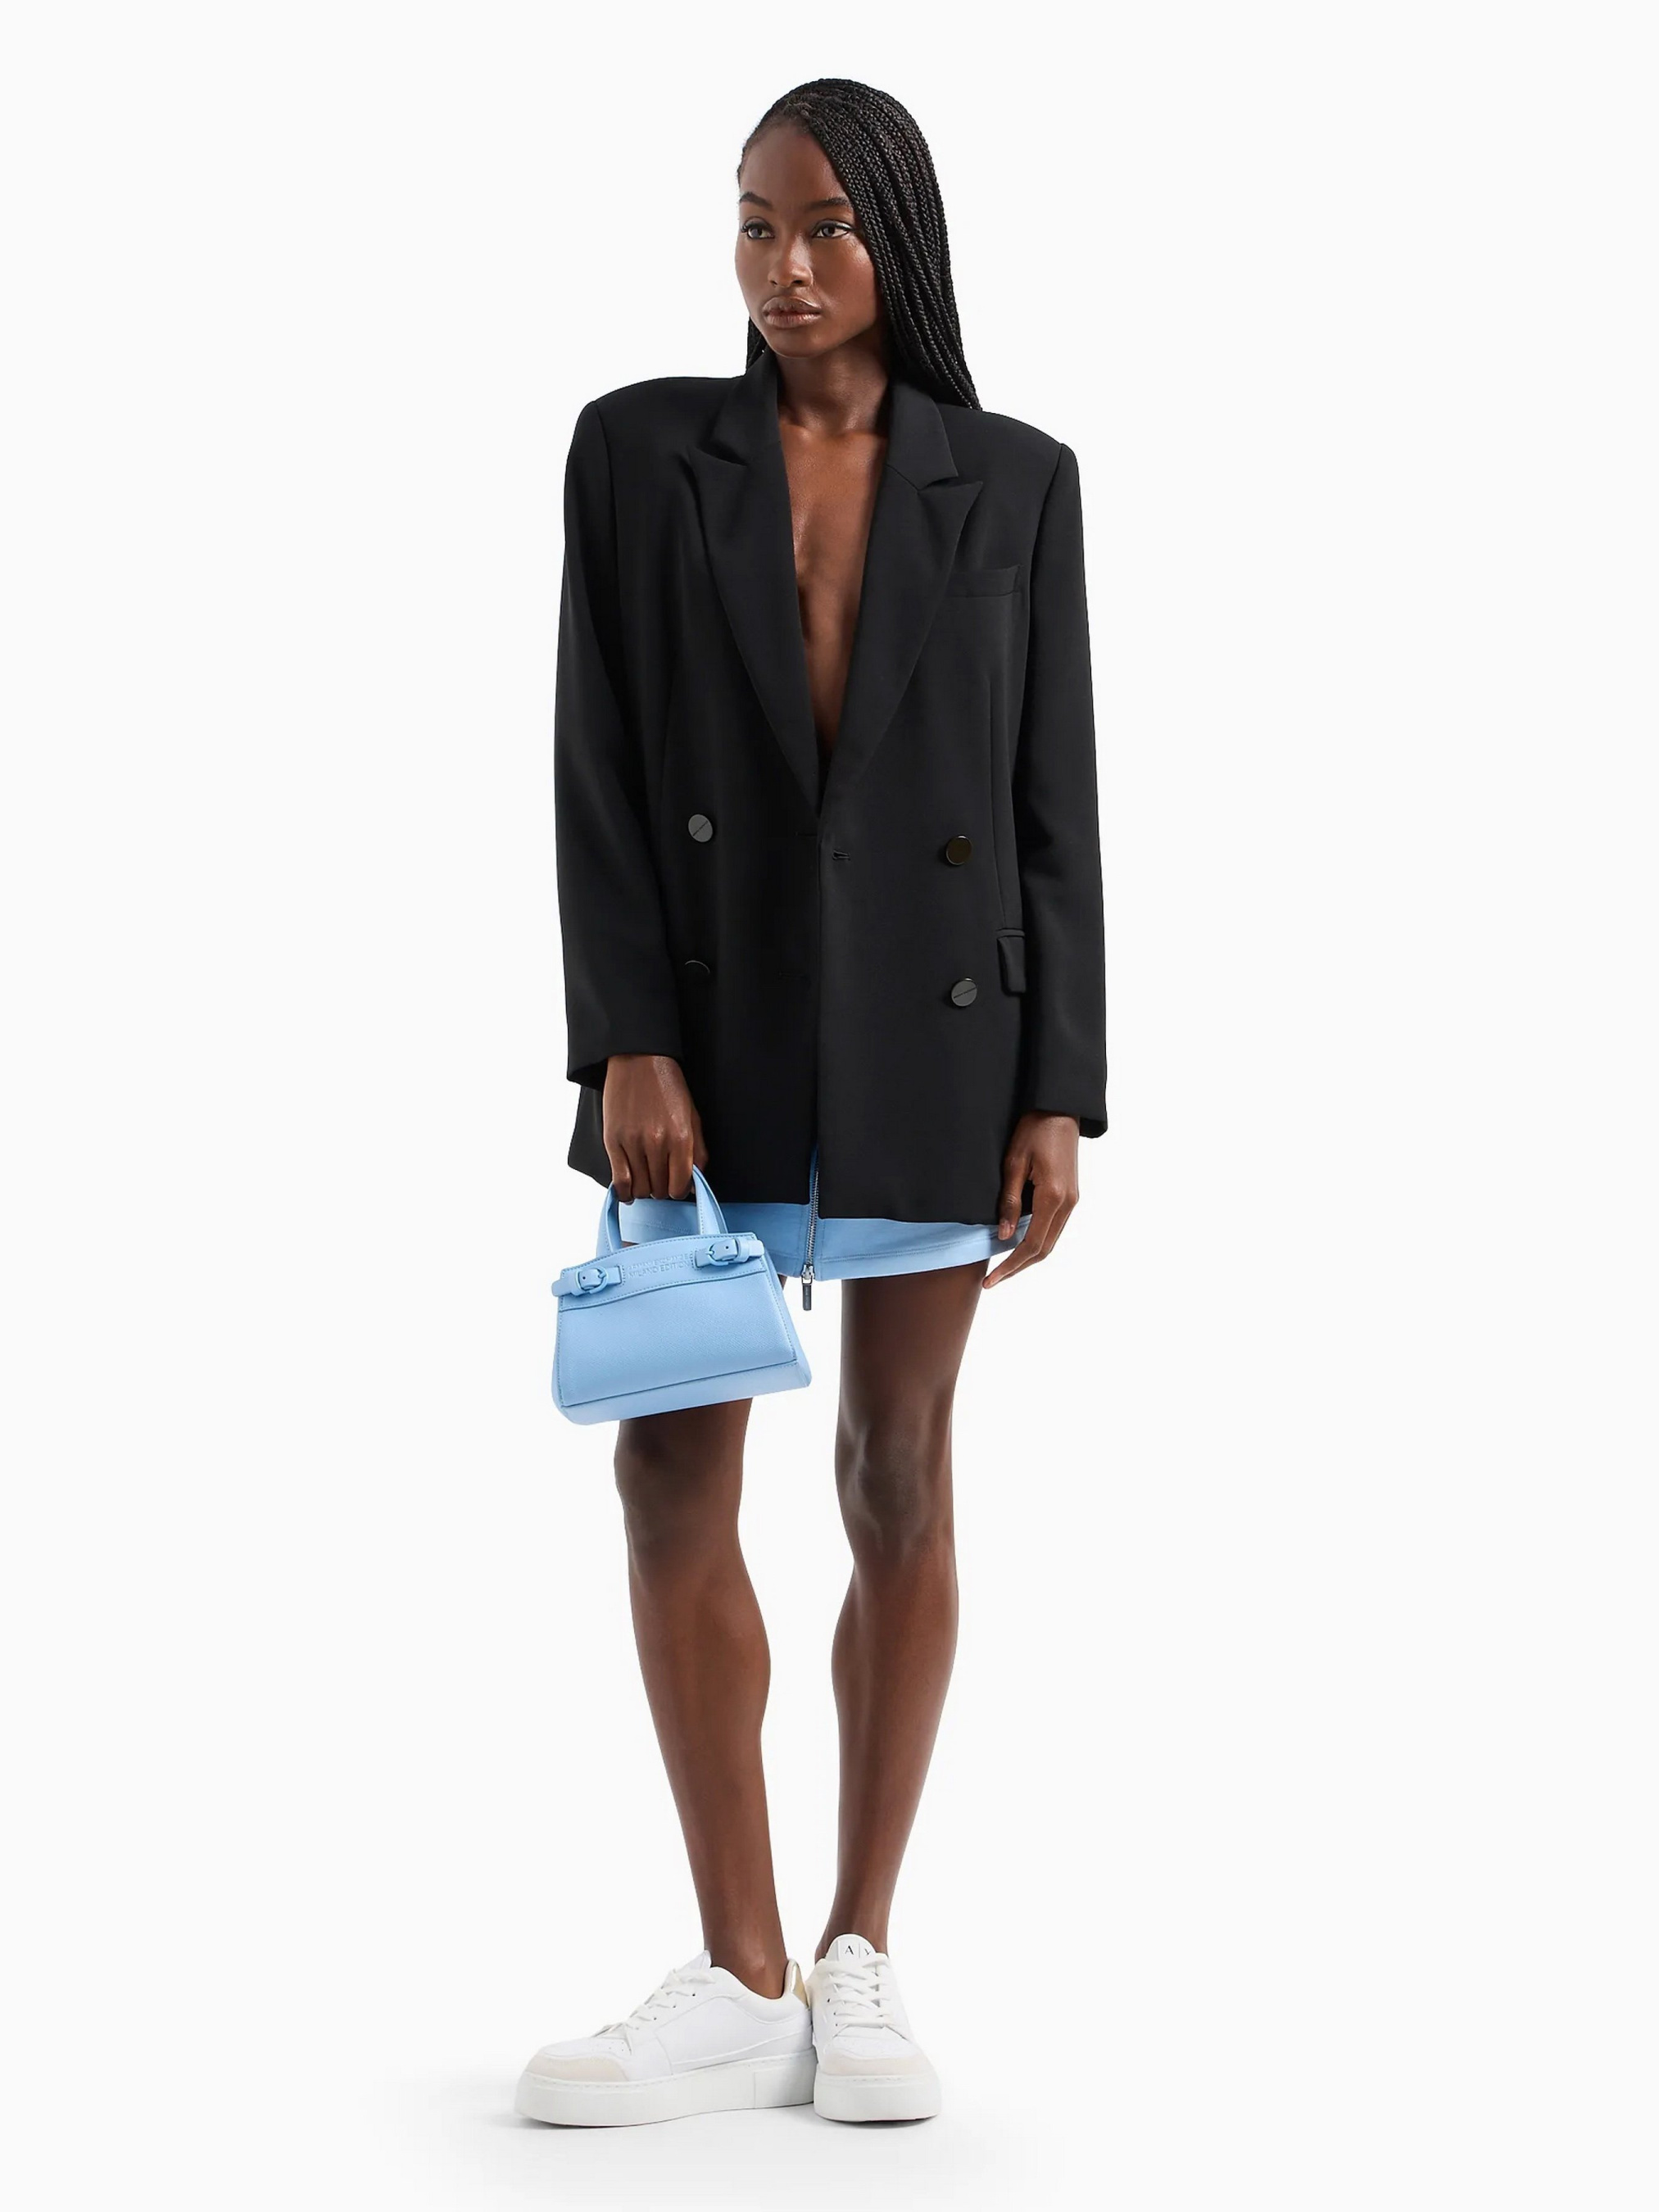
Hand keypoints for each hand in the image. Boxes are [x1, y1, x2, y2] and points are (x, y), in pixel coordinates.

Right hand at [601, 1054, 707, 1200]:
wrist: (639, 1061)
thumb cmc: (668, 1087)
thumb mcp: (693, 1117)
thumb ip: (697, 1152)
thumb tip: (693, 1184)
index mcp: (681, 1137)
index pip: (680, 1186)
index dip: (678, 1190)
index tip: (675, 1185)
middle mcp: (657, 1143)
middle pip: (659, 1190)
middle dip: (662, 1189)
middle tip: (661, 1178)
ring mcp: (633, 1143)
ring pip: (640, 1188)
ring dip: (645, 1189)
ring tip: (646, 1178)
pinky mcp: (612, 1141)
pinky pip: (619, 1180)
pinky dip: (624, 1191)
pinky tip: (629, 1191)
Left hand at [983, 1112, 1079, 1287]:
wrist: (1059, 1108)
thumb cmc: (1034, 1129)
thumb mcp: (1014, 1163)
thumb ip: (1010, 1202)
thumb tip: (1004, 1236)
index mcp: (1053, 1197)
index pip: (1032, 1245)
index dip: (1010, 1266)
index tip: (991, 1280)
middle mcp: (1067, 1203)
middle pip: (1044, 1249)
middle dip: (1018, 1267)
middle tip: (993, 1279)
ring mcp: (1071, 1200)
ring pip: (1050, 1240)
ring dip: (1027, 1255)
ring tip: (1001, 1265)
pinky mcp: (1070, 1195)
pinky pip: (1053, 1226)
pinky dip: (1035, 1239)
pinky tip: (1016, 1240)